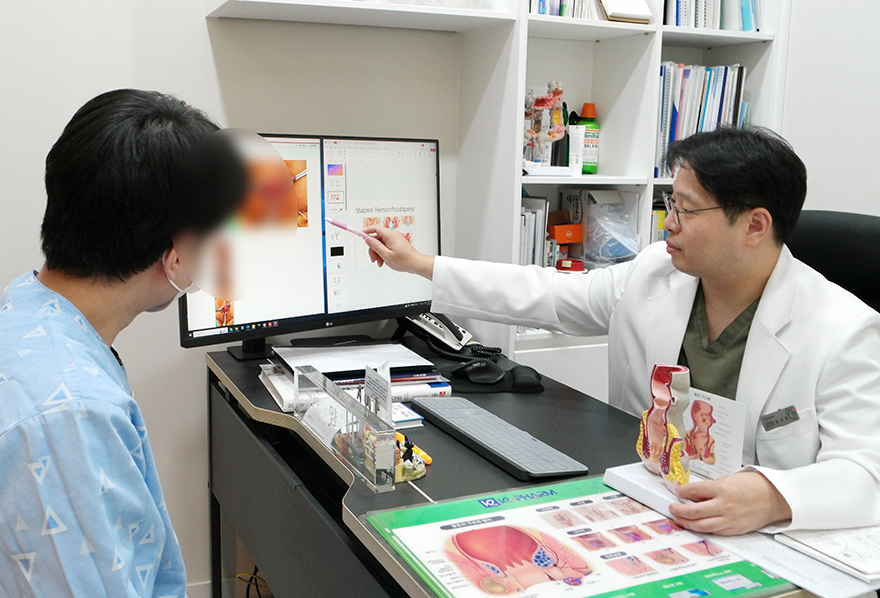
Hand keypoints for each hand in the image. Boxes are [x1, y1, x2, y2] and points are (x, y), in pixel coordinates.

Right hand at [362, 226, 434, 279]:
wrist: (416, 264)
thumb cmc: (405, 260)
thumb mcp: (386, 255)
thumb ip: (376, 246)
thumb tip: (368, 239)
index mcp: (390, 236)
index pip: (375, 228)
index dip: (366, 231)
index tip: (360, 235)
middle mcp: (393, 235)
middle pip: (377, 238)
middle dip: (373, 248)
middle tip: (373, 258)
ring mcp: (395, 240)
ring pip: (381, 243)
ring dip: (378, 253)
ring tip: (380, 262)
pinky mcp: (397, 244)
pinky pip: (386, 246)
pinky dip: (383, 253)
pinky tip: (384, 261)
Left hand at [667, 471, 791, 534]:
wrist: (775, 497)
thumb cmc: (755, 485)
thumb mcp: (730, 478)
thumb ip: (712, 487)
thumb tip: (696, 493)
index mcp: (722, 489)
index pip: (694, 490)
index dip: (680, 491)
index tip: (675, 490)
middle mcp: (724, 505)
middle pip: (694, 511)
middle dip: (679, 510)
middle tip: (672, 507)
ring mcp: (729, 519)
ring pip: (702, 525)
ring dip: (687, 523)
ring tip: (679, 519)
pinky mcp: (735, 529)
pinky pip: (715, 532)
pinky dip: (703, 529)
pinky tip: (696, 526)